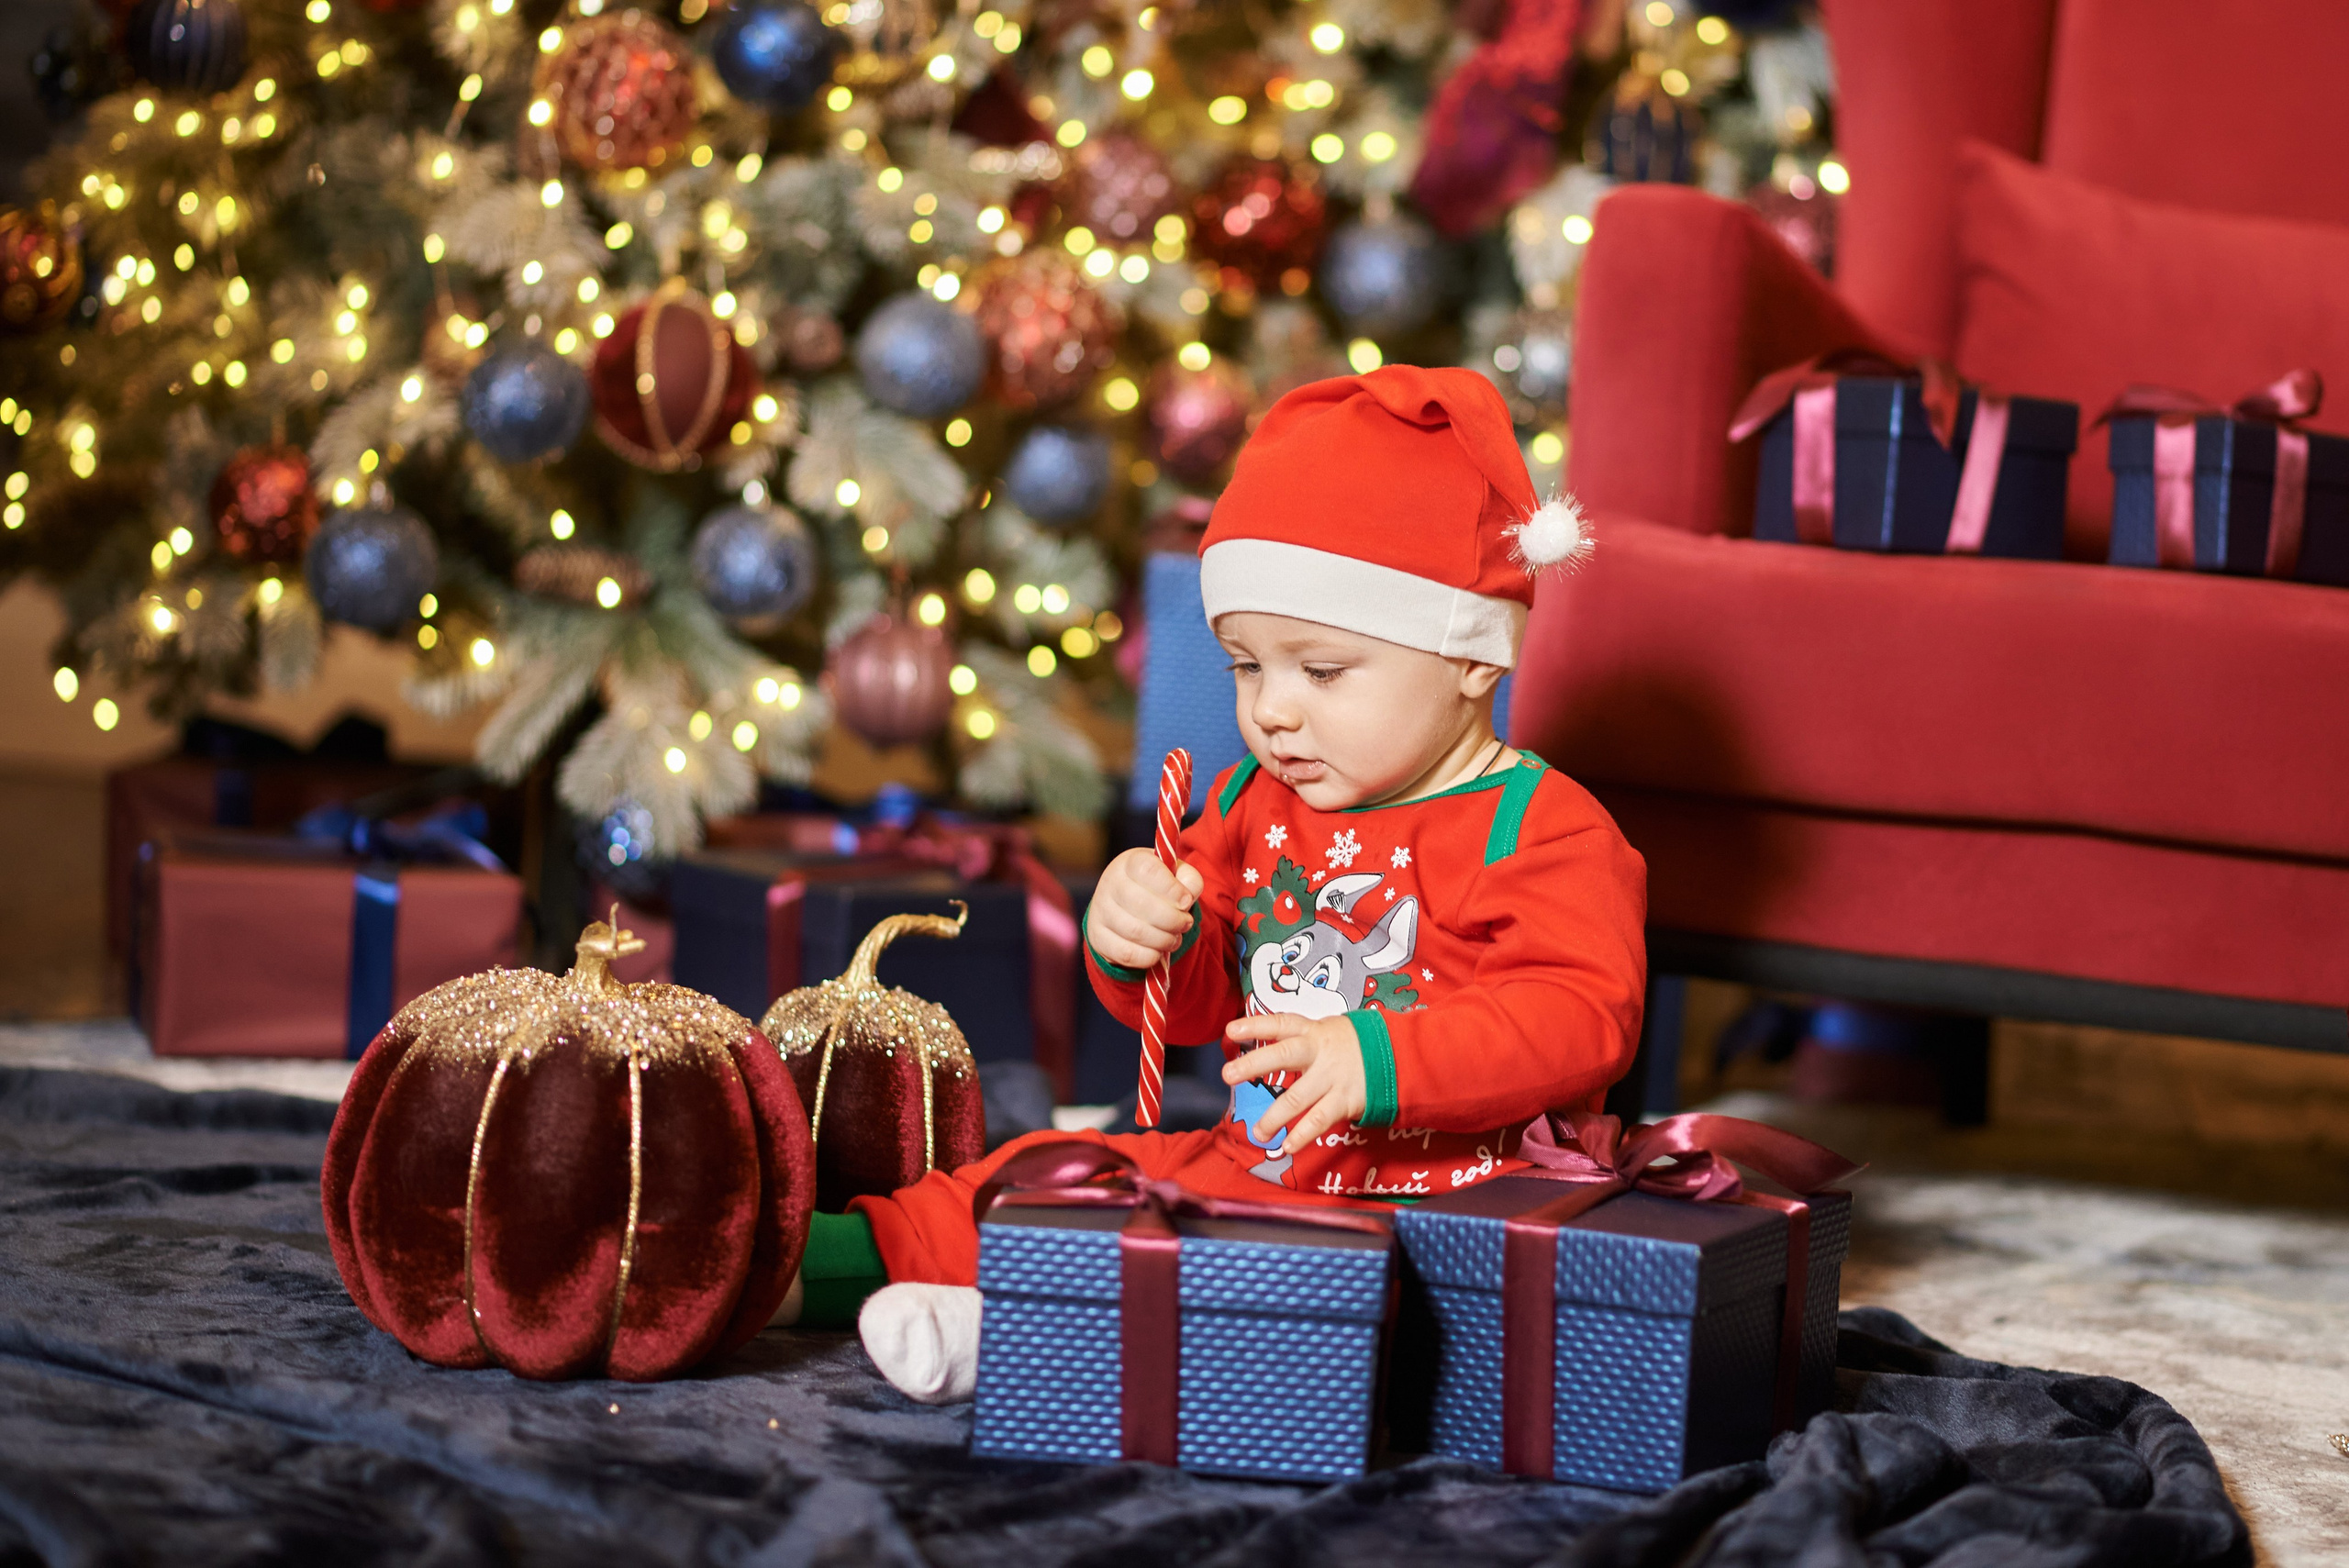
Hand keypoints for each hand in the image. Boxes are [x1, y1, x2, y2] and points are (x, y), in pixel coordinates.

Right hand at [1087, 846, 1205, 971]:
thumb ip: (1189, 880)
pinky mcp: (1098, 937)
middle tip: (1185, 924)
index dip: (1171, 889)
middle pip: (1141, 903)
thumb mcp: (1176, 875)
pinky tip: (1158, 952)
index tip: (1186, 902)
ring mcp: (1100, 910)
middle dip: (1172, 920)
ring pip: (1134, 931)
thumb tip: (1187, 897)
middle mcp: (1111, 882)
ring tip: (1174, 939)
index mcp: (1131, 862)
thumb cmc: (1157, 887)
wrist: (1126, 904)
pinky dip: (1148, 957)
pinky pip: (1125, 952)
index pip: (1148, 870)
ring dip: (1163, 940)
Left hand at [1222, 1013, 1366, 1152]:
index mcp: (1315, 1032)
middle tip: (1228, 1075)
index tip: (1230, 1030)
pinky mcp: (1345, 1100)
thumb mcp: (1331, 1032)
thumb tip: (1265, 1049)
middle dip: (1254, 1064)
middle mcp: (1321, 1052)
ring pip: (1297, 1097)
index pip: (1282, 1024)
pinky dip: (1302, 1136)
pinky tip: (1287, 1146)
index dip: (1256, 1026)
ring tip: (1257, 1132)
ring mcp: (1333, 1077)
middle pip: (1284, 1054)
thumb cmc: (1356, 1046)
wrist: (1401, 1058)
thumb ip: (1303, 1040)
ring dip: (1274, 1117)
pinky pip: (1319, 1120)